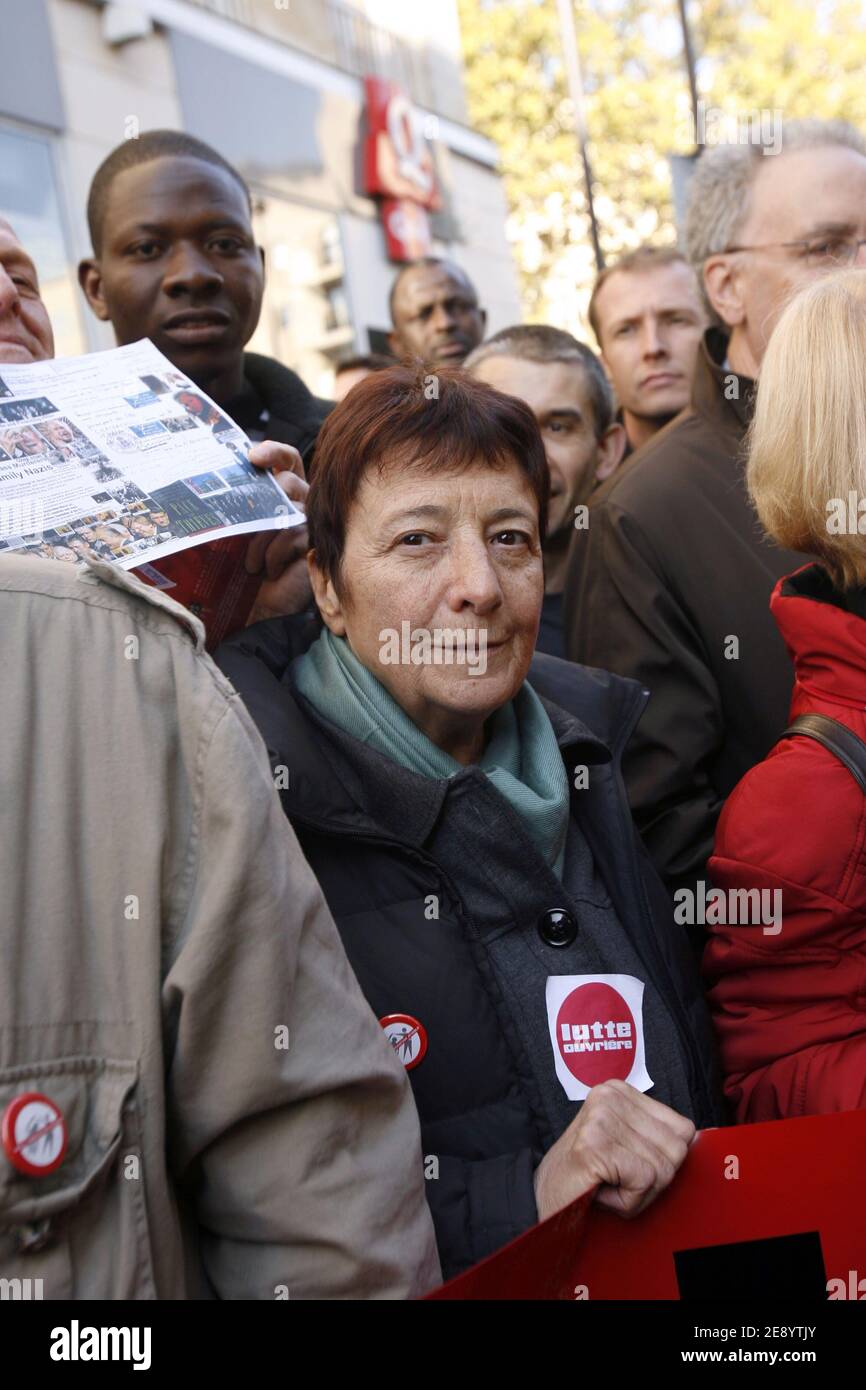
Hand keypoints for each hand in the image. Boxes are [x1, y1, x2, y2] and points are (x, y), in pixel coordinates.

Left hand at [244, 441, 310, 620]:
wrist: (257, 611)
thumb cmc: (241, 573)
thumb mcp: (230, 534)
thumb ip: (230, 509)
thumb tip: (205, 483)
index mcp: (281, 494)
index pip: (287, 460)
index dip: (274, 451)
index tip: (251, 455)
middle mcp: (300, 503)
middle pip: (288, 480)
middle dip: (262, 501)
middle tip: (243, 525)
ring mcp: (311, 524)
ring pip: (289, 507)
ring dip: (261, 537)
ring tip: (250, 564)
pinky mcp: (316, 545)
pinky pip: (293, 534)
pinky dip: (273, 554)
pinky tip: (268, 572)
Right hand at [533, 1080, 694, 1221]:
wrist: (542, 1199)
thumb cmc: (588, 1176)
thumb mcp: (626, 1144)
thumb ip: (658, 1136)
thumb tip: (703, 1137)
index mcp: (621, 1090)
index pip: (684, 1129)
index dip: (663, 1160)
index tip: (629, 1166)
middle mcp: (611, 1095)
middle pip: (677, 1150)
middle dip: (653, 1180)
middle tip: (617, 1180)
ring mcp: (602, 1118)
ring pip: (663, 1169)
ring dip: (638, 1193)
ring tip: (607, 1184)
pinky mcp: (595, 1145)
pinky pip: (645, 1181)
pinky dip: (628, 1201)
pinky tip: (601, 1190)